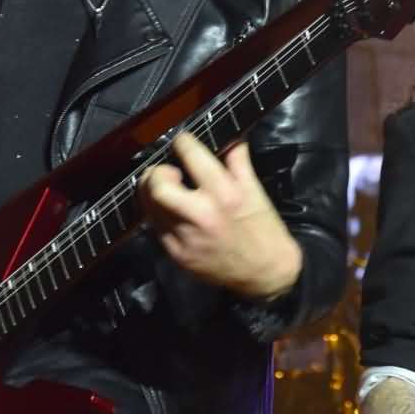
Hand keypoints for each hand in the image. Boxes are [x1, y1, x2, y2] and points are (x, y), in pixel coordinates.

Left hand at [139, 131, 302, 299]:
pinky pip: (155, 226)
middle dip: (157, 172)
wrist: (265, 275)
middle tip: (168, 171)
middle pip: (158, 185)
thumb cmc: (263, 230)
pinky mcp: (176, 254)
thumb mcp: (256, 191)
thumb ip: (239, 162)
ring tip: (165, 189)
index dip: (183, 142)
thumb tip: (229, 138)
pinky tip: (171, 211)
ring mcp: (185, 238)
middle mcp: (200, 215)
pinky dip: (158, 213)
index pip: (191, 156)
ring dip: (152, 192)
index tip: (183, 142)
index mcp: (224, 194)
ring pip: (149, 206)